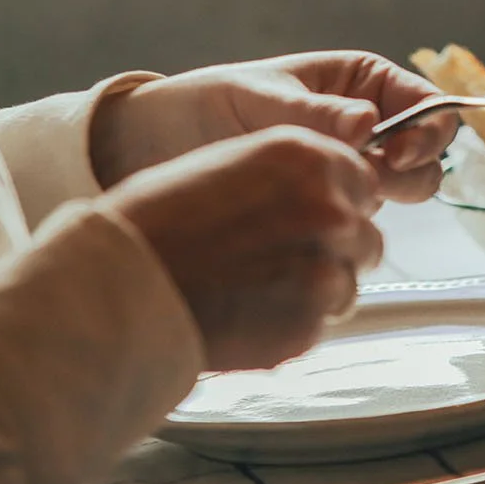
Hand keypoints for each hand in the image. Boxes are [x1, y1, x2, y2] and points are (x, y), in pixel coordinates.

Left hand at [91, 52, 456, 205]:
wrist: (166, 144)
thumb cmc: (217, 101)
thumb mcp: (264, 100)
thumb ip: (316, 113)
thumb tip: (367, 123)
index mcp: (366, 82)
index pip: (428, 103)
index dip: (429, 129)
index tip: (399, 153)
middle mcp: (372, 125)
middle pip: (427, 154)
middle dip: (409, 170)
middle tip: (369, 180)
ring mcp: (356, 165)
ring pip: (403, 189)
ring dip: (379, 196)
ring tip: (332, 194)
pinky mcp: (334, 202)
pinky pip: (365, 215)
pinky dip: (353, 220)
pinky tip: (318, 218)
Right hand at [100, 126, 381, 369]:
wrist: (118, 283)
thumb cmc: (160, 220)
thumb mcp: (232, 163)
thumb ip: (293, 177)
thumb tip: (334, 195)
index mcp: (309, 157)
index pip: (364, 183)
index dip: (340, 203)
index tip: (314, 218)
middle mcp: (328, 208)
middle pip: (366, 236)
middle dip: (335, 250)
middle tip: (283, 261)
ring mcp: (323, 270)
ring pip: (348, 285)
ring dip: (316, 291)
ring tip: (256, 289)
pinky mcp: (308, 325)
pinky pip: (318, 326)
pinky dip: (290, 325)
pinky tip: (246, 313)